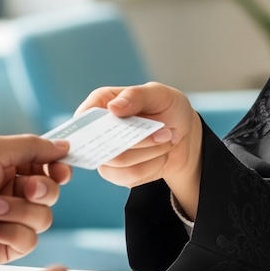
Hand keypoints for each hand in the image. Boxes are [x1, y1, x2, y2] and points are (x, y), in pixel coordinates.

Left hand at [0, 134, 71, 270]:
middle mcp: (10, 194)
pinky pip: (27, 242)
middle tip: (26, 187)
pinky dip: (10, 233)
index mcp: (7, 168)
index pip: (46, 168)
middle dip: (42, 190)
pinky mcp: (1, 248)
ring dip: (19, 211)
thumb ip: (33, 147)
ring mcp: (6, 222)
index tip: (61, 171)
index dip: (57, 170)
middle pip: (50, 194)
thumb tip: (64, 146)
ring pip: (42, 218)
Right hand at [77, 83, 202, 218]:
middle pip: (104, 142)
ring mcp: (106, 153)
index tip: (117, 124)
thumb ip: (136, 96)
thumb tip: (112, 108)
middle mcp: (99, 129)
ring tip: (168, 139)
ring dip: (150, 152)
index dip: (92, 124)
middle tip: (166, 132)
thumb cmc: (168, 108)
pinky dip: (152, 165)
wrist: (184, 137)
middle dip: (140, 139)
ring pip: (119, 161)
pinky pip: (129, 176)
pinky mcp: (117, 173)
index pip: (85, 114)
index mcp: (103, 102)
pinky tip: (162, 154)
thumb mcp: (158, 94)